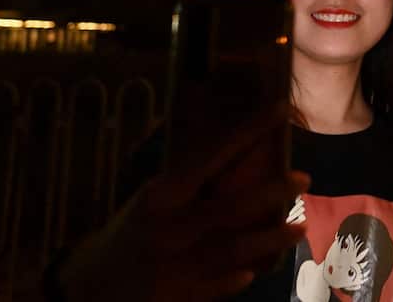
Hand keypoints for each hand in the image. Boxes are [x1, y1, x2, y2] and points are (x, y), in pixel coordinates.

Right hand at [58, 105, 307, 300]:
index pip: (211, 155)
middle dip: (271, 192)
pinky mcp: (175, 297)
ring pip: (231, 250)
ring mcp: (174, 265)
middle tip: (304, 178)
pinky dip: (235, 278)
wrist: (88, 286)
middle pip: (230, 208)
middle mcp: (170, 227)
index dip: (248, 131)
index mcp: (162, 194)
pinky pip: (214, 287)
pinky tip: (257, 270)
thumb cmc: (132, 231)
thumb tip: (237, 150)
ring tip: (299, 225)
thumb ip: (190, 181)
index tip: (280, 109)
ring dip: (269, 238)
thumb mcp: (153, 199)